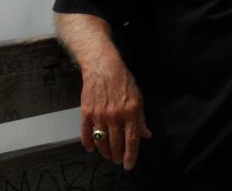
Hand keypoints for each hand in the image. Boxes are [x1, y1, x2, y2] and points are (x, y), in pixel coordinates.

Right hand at [80, 52, 151, 170]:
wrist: (104, 67)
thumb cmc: (123, 81)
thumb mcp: (138, 98)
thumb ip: (141, 119)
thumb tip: (146, 135)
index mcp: (130, 111)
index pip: (131, 139)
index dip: (131, 155)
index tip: (129, 164)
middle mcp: (115, 114)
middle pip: (115, 143)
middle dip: (117, 155)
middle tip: (118, 159)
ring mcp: (99, 114)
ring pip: (101, 141)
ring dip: (104, 151)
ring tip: (108, 154)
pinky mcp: (86, 112)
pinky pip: (86, 133)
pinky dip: (88, 143)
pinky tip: (92, 148)